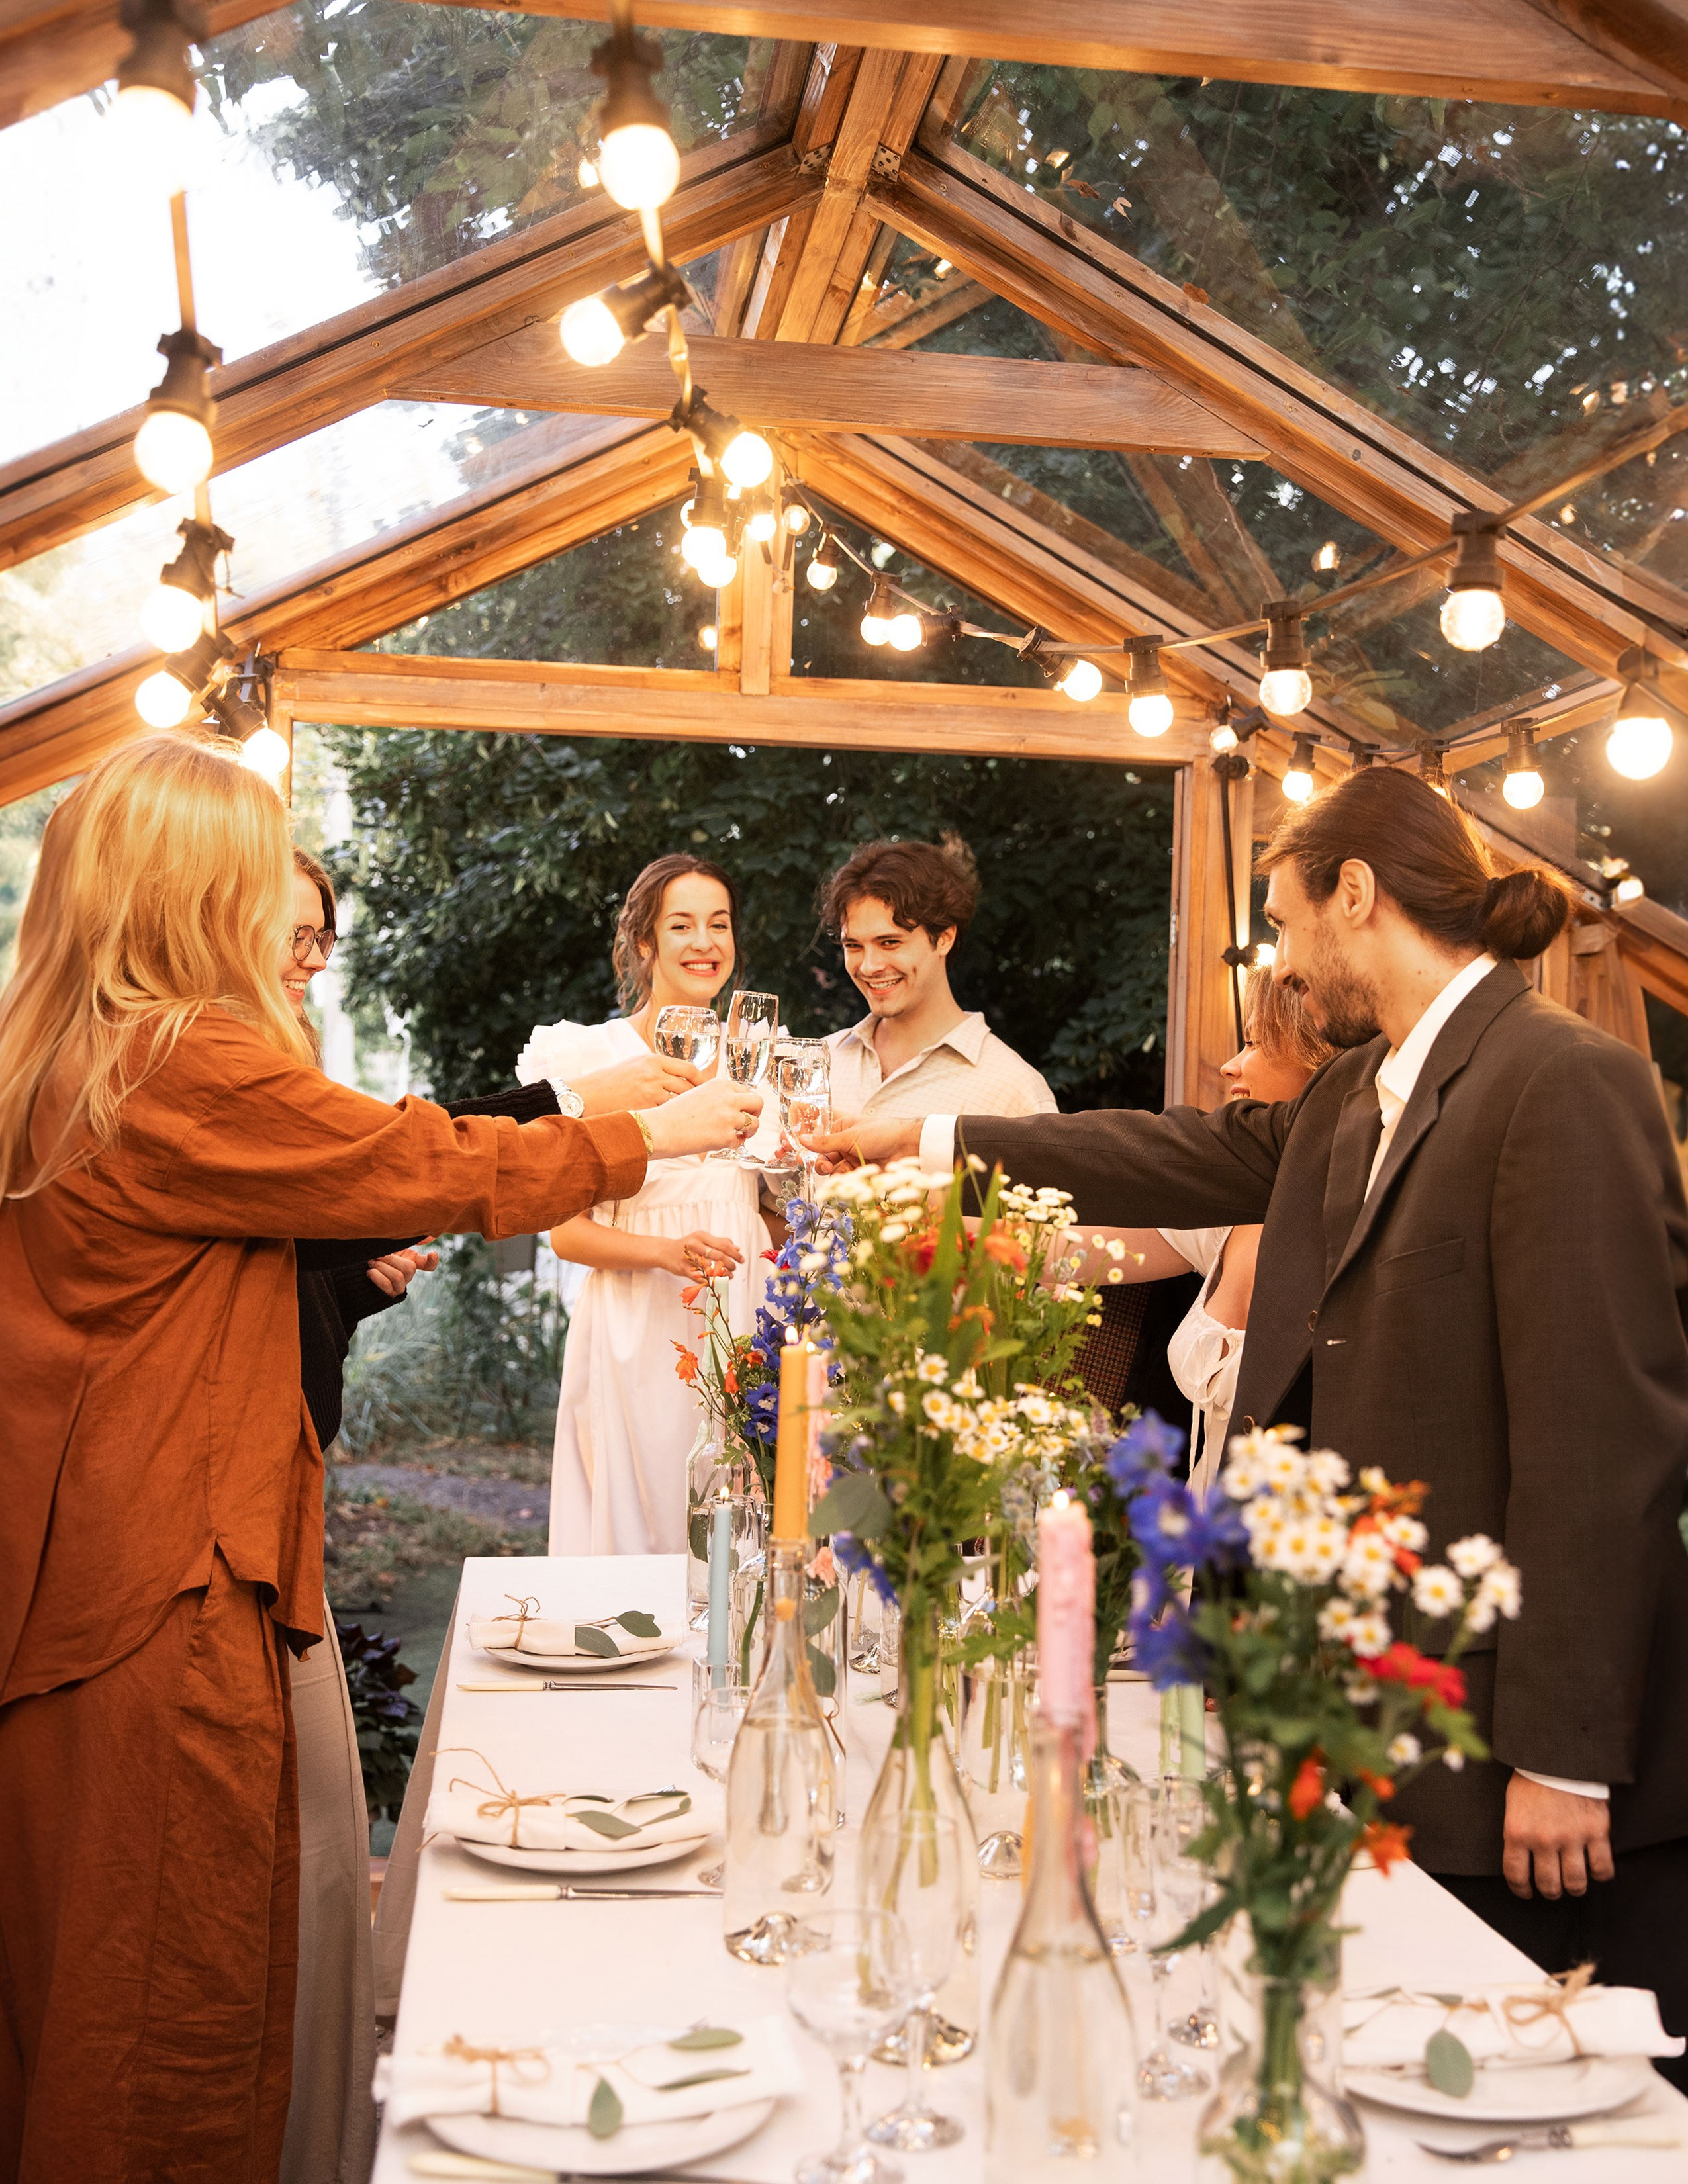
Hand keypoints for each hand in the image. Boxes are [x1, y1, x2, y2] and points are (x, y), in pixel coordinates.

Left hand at [366, 1241, 438, 1296]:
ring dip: (382, 1267)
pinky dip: (377, 1276)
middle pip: (409, 1268)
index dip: (432, 1261)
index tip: (432, 1254)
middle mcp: (409, 1276)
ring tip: (371, 1262)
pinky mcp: (390, 1295)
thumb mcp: (391, 1245)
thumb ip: (407, 1239)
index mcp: (413, 1262)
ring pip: (398, 1277)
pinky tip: (370, 1271)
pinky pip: (386, 1285)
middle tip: (378, 1255)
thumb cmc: (378, 1254)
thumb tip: (430, 1236)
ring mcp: (400, 1286)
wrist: (361, 1268)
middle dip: (391, 1259)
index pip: (428, 1264)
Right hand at [573, 1052, 699, 1114]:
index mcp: (653, 1060)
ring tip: (694, 1120)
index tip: (703, 1088)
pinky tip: (679, 1128)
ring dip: (688, 1112)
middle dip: (698, 1099)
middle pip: (688, 1087)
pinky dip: (675, 1122)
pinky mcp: (644, 1109)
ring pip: (680, 1103)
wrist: (586, 1095)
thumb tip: (677, 1077)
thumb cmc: (608, 1081)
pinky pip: (668, 1116)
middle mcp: (654, 1074)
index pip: (688, 1068)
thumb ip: (655, 1068)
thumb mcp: (633, 1065)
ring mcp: (649, 1092)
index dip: (700, 1080)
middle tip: (703, 1108)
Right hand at [643, 1078, 760, 1159]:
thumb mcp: (698, 1093)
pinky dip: (733, 1143)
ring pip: (754, 1124)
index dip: (746, 1103)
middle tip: (747, 1122)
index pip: (747, 1091)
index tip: (741, 1110)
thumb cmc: (674, 1113)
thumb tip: (734, 1105)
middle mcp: (728, 1098)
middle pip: (758, 1103)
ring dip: (748, 1131)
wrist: (660, 1128)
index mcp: (721, 1085)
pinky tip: (720, 1142)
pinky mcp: (726, 1136)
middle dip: (755, 1114)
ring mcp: (729, 1117)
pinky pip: (740, 1141)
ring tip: (736, 1134)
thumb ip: (718, 1096)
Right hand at [654, 1230, 745, 1279]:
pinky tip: (719, 1280)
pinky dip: (712, 1279)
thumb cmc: (687, 1244)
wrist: (665, 1251)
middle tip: (735, 1267)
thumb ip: (719, 1241)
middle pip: (719, 1256)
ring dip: (723, 1273)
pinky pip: (701, 1277)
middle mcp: (695, 1245)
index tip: (741, 1259)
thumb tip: (737, 1248)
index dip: (734, 1253)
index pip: (723, 1245)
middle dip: (731, 1264)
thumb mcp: (702, 1238)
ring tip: (730, 1275)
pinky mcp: (684, 1269)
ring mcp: (688, 1257)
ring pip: (711, 1267)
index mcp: (701, 1235)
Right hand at [806, 1116, 922, 1172]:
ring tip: (830, 1170)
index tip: (791, 1148)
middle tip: (811, 1164)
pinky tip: (845, 1177)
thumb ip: (825, 1142)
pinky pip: (843, 1177)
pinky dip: (842, 1178)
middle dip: (815, 1159)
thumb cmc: (881, 1132)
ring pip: (831, 1167)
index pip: (817, 1133)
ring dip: (828, 1169)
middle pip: (821, 1153)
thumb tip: (801, 1140)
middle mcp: (844, 1141)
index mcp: (841, 1126)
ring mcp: (852, 1156)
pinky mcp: (859, 1170)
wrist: (909, 1147)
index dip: (804, 1140)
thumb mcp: (850, 1136)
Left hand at [1503, 1773, 1613, 1899]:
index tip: (1525, 1892)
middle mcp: (1543, 1839)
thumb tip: (1522, 1862)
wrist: (1559, 1754)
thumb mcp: (1513, 1805)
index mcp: (1517, 1831)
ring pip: (1576, 1884)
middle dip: (1549, 1891)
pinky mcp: (1596, 1832)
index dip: (1521, 1890)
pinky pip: (1603, 1869)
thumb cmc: (1533, 1779)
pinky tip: (1593, 1867)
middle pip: (1549, 1886)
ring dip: (1574, 1887)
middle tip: (1552, 1887)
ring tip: (1573, 1881)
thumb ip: (1517, 1834)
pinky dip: (1599, 1873)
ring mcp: (1572, 1837)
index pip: (1516, 1875)